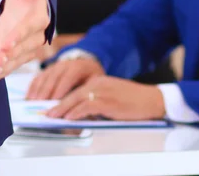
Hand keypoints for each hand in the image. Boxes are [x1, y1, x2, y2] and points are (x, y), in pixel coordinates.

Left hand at [0, 0, 49, 80]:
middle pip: (23, 47)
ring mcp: (28, 47)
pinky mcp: (18, 54)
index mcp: (39, 18)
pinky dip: (2, 71)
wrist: (24, 4)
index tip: (6, 44)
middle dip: (10, 54)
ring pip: (18, 59)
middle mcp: (36, 36)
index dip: (18, 36)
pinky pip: (12, 64)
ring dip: (5, 66)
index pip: (29, 28)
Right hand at [26, 57, 103, 99]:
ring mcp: (54, 66)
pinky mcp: (47, 70)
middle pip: (54, 78)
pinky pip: (38, 77)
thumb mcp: (95, 82)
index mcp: (78, 67)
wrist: (86, 63)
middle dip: (47, 92)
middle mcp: (64, 64)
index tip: (56, 102)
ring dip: (38, 90)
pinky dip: (33, 87)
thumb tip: (84, 107)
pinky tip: (29, 97)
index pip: (68, 77)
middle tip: (41, 105)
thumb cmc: (91, 77)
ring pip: (44, 77)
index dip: (61, 89)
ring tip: (33, 103)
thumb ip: (89, 92)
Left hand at [46, 76, 165, 120]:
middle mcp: (97, 83)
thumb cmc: (133, 101)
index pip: (74, 88)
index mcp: (97, 80)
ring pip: (76, 99)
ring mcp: (102, 91)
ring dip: (62, 109)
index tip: (51, 104)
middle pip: (71, 93)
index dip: (61, 97)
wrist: (151, 100)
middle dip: (57, 103)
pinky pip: (86, 106)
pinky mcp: (107, 101)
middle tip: (46, 112)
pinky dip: (75, 112)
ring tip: (53, 116)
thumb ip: (96, 101)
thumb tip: (80, 114)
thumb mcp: (111, 97)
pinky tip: (69, 118)